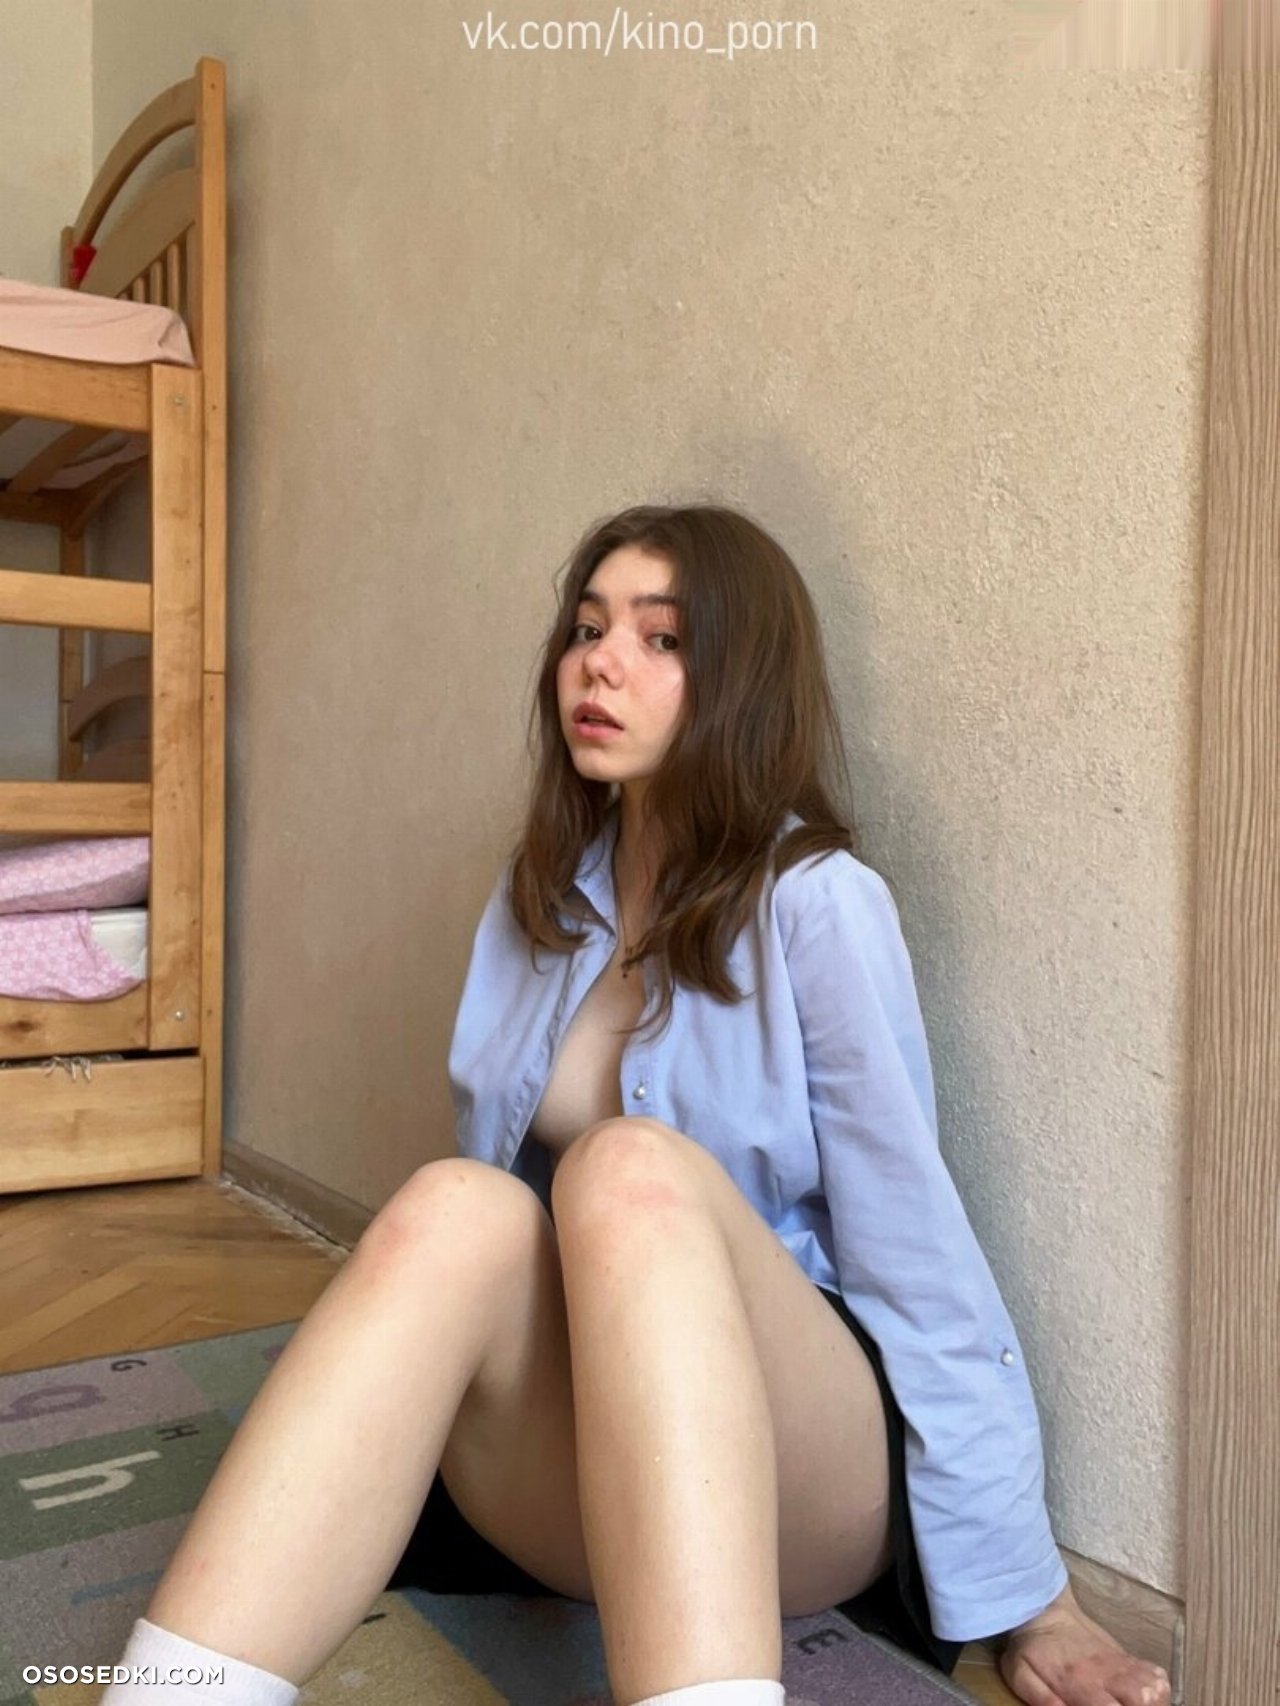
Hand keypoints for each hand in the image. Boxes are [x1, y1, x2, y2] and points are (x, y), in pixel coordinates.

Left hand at [996, 1583, 1171, 1705]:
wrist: (1043, 1608)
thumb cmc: (1030, 1647)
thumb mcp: (1021, 1673)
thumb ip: (1041, 1699)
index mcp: (1079, 1681)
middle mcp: (1105, 1672)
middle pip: (1142, 1698)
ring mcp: (1119, 1662)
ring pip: (1154, 1686)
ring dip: (1152, 1703)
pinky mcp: (1126, 1656)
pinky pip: (1155, 1673)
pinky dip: (1157, 1689)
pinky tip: (1146, 1698)